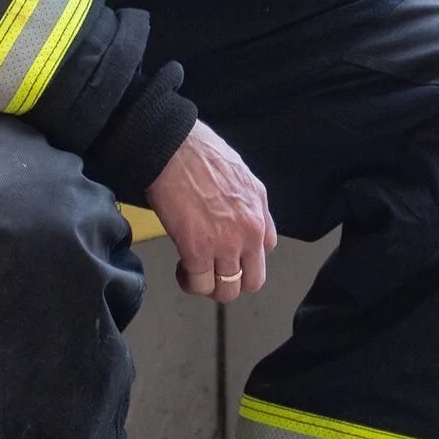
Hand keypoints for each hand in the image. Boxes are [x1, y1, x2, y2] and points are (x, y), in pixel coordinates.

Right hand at [145, 120, 276, 303]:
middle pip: (252, 280)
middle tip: (213, 271)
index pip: (265, 252)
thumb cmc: (198, 152)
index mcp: (259, 210)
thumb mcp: (240, 174)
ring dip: (209, 285)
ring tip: (194, 271)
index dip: (243, 256)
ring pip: (226, 290)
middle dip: (232, 281)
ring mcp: (226, 244)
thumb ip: (247, 203)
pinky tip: (181, 267)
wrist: (172, 148)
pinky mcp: (197, 250)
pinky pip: (199, 284)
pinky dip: (189, 281)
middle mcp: (249, 231)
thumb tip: (237, 219)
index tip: (228, 251)